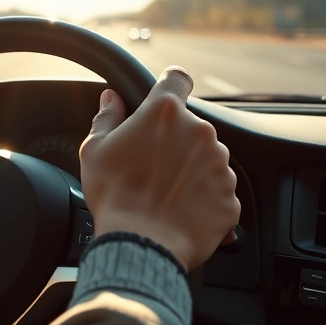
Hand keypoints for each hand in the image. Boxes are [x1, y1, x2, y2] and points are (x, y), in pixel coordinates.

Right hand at [78, 66, 239, 270]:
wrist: (139, 245)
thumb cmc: (114, 195)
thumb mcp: (95, 150)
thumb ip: (107, 117)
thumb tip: (111, 98)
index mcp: (165, 113)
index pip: (177, 79)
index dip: (171, 86)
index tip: (167, 96)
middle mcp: (200, 132)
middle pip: (192, 127)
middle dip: (176, 142)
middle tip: (151, 166)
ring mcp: (220, 166)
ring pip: (207, 159)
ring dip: (191, 170)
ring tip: (164, 194)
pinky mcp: (230, 198)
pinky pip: (218, 192)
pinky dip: (203, 199)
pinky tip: (179, 211)